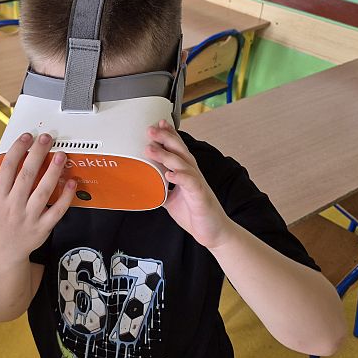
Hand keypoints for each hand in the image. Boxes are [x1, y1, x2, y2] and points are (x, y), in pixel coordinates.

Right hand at [0, 133, 76, 263]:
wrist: (3, 253)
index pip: (7, 168)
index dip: (17, 150)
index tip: (27, 137)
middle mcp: (12, 205)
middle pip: (26, 176)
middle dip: (36, 154)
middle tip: (46, 138)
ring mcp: (28, 217)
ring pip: (42, 191)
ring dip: (53, 172)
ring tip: (61, 155)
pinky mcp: (42, 228)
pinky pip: (56, 210)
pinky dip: (65, 197)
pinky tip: (71, 182)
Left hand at [144, 121, 229, 248]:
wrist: (213, 233)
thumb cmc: (195, 213)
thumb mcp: (172, 198)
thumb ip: (161, 188)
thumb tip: (145, 183)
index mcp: (187, 173)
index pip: (178, 150)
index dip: (169, 135)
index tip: (157, 124)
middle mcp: (193, 174)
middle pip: (180, 150)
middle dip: (165, 138)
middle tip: (150, 130)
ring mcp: (197, 184)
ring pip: (182, 164)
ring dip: (166, 155)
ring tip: (150, 149)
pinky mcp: (200, 196)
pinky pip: (190, 183)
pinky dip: (180, 177)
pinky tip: (169, 174)